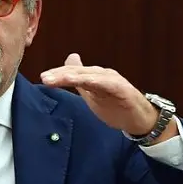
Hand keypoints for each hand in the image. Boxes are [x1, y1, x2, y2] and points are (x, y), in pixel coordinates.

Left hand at [40, 53, 158, 134]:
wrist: (139, 119)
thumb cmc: (115, 105)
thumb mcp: (91, 94)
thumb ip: (79, 80)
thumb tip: (68, 64)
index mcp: (93, 76)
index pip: (72, 73)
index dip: (57, 75)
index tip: (43, 78)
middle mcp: (102, 75)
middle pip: (78, 72)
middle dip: (61, 75)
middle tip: (45, 78)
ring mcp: (113, 81)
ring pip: (91, 76)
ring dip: (76, 76)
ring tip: (62, 78)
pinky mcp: (123, 90)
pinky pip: (109, 84)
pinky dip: (98, 81)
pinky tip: (87, 82)